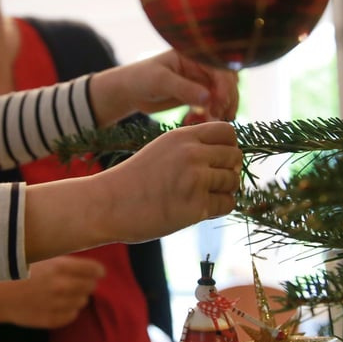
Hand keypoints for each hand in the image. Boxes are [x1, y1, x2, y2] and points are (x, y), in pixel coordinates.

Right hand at [0, 256, 104, 328]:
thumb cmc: (14, 269)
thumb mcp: (39, 257)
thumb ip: (61, 260)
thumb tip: (83, 263)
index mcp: (60, 267)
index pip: (94, 270)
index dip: (97, 271)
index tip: (98, 272)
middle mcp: (62, 286)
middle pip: (90, 287)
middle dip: (88, 283)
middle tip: (81, 281)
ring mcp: (57, 305)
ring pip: (82, 302)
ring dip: (78, 296)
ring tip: (67, 292)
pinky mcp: (50, 320)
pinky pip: (71, 316)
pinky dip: (69, 310)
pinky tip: (60, 304)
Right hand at [24, 121, 241, 260]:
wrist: (108, 204)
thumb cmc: (134, 179)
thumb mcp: (162, 149)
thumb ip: (192, 146)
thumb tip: (231, 153)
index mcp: (183, 136)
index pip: (228, 132)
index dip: (229, 146)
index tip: (218, 160)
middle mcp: (192, 154)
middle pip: (235, 157)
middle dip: (228, 170)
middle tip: (211, 182)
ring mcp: (195, 180)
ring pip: (233, 181)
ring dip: (223, 190)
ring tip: (201, 196)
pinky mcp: (196, 207)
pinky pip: (227, 204)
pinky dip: (217, 208)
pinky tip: (198, 209)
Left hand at [90, 50, 238, 125]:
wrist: (128, 92)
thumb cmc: (140, 79)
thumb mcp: (160, 81)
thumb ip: (184, 89)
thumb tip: (208, 98)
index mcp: (195, 55)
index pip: (220, 68)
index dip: (225, 86)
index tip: (219, 103)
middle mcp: (201, 67)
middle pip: (227, 83)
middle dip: (227, 100)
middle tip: (218, 116)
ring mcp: (200, 82)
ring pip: (222, 96)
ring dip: (221, 110)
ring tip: (211, 122)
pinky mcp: (197, 97)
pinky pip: (211, 107)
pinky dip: (209, 116)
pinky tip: (197, 123)